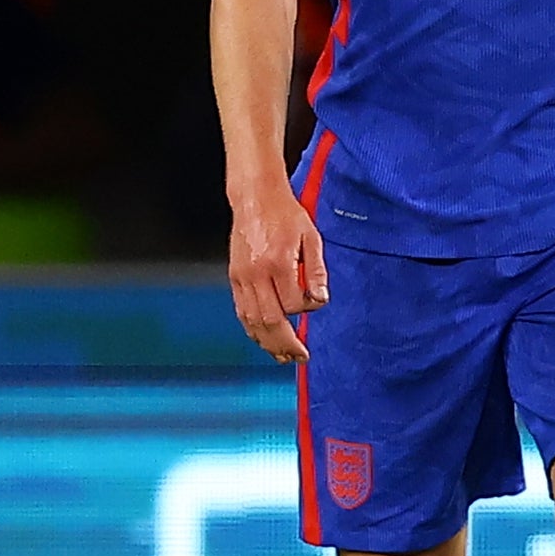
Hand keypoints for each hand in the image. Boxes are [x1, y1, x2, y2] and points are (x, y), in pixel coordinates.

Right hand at [228, 190, 329, 362]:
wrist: (256, 198)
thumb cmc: (285, 215)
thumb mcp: (311, 237)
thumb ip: (316, 270)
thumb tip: (320, 299)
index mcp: (277, 262)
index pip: (293, 303)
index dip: (307, 308)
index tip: (315, 301)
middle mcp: (256, 273)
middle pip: (270, 320)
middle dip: (286, 343)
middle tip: (299, 357)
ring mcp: (242, 277)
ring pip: (252, 321)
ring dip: (268, 343)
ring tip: (282, 356)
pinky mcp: (234, 277)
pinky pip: (242, 311)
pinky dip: (252, 329)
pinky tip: (263, 339)